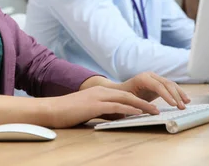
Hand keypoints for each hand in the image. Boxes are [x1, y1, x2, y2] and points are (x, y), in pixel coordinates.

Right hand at [44, 85, 159, 128]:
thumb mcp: (87, 109)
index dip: (137, 100)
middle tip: (157, 109)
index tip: (149, 107)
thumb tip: (114, 117)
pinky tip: (137, 113)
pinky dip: (128, 110)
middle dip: (144, 102)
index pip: (123, 95)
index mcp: (98, 91)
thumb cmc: (67, 112)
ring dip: (141, 105)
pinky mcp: (94, 105)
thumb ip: (101, 110)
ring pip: (124, 100)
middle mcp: (100, 91)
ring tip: (154, 111)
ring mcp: (97, 97)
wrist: (51, 109)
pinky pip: (115, 107)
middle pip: (127, 96)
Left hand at [115, 72, 190, 109]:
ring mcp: (155, 78)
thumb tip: (155, 111)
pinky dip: (178, 93)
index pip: (158, 86)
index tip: (174, 105)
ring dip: (180, 94)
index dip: (167, 95)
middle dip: (176, 95)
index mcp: (142, 78)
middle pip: (166, 84)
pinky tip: (185, 100)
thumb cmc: (123, 97)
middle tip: (182, 107)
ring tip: (186, 103)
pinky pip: (170, 87)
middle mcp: (150, 75)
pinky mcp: (159, 82)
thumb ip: (141, 105)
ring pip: (171, 84)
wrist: (120, 91)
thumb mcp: (130, 101)